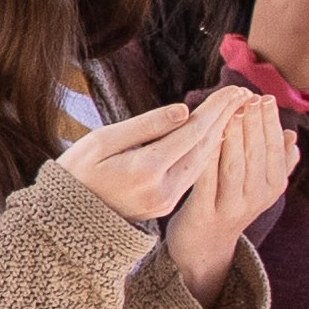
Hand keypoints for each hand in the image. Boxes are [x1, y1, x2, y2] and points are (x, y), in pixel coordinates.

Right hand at [58, 99, 220, 230]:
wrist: (64, 218)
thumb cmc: (76, 172)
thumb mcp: (101, 141)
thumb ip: (145, 126)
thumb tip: (184, 110)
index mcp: (145, 169)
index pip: (192, 132)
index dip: (216, 109)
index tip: (234, 89)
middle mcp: (162, 189)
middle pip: (205, 147)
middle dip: (226, 119)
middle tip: (245, 94)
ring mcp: (165, 201)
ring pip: (203, 163)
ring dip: (221, 135)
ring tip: (236, 111)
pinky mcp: (165, 206)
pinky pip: (194, 174)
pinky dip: (207, 152)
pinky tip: (215, 137)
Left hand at [165, 85, 300, 302]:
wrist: (205, 246)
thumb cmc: (231, 203)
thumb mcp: (259, 185)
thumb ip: (277, 162)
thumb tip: (293, 136)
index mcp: (272, 187)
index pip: (274, 149)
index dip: (270, 123)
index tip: (264, 98)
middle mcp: (256, 198)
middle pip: (256, 154)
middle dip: (253, 123)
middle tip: (248, 97)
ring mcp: (231, 207)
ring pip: (234, 165)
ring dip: (234, 136)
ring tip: (232, 112)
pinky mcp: (204, 213)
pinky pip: (207, 180)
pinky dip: (207, 158)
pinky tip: (204, 138)